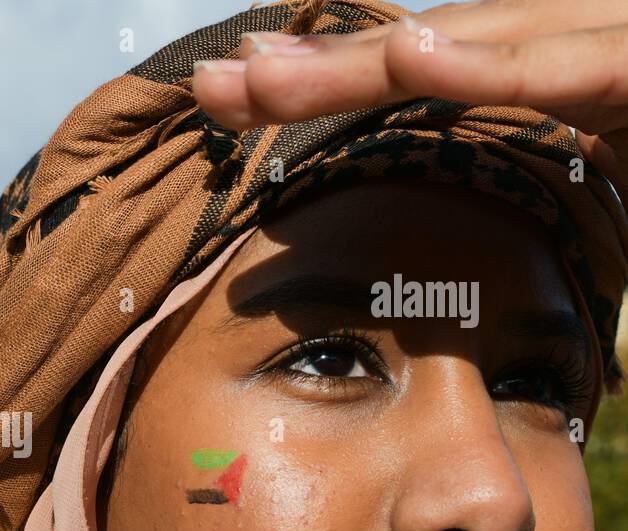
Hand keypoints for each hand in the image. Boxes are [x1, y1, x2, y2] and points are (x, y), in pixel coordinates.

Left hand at [192, 0, 627, 196]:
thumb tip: (440, 222)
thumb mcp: (595, 176)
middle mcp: (563, 38)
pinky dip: (482, 65)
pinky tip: (409, 57)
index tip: (235, 92)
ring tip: (263, 76)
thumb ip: (518, 177)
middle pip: (417, 51)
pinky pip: (566, 67)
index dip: (324, 77)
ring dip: (358, 63)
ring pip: (469, 43)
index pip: (416, 71)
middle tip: (212, 86)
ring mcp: (604, 40)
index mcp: (542, 69)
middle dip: (309, 70)